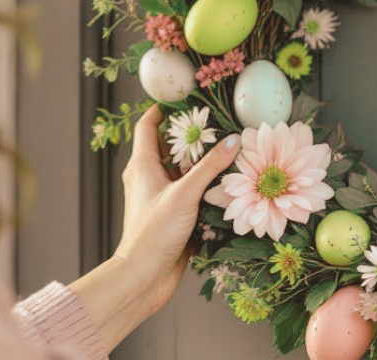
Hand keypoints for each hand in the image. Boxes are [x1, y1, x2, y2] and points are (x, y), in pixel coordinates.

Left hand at [70, 106, 239, 345]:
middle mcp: (148, 177)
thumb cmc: (154, 232)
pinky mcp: (171, 215)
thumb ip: (210, 166)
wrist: (143, 278)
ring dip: (200, 161)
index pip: (148, 125)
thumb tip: (234, 139)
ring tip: (226, 147)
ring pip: (180, 169)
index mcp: (142, 164)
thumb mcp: (185, 194)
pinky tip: (225, 182)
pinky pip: (188, 191)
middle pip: (168, 145)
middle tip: (216, 121)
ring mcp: (160, 197)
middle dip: (190, 134)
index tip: (185, 96)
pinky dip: (203, 184)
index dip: (162, 108)